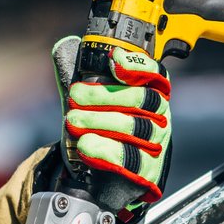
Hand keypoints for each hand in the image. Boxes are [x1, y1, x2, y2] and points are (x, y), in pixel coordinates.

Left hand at [52, 38, 171, 213]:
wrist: (100, 178)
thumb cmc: (100, 132)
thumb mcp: (88, 103)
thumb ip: (80, 76)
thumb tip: (64, 45)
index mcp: (150, 97)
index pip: (157, 76)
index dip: (140, 66)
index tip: (114, 62)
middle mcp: (159, 119)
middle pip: (143, 100)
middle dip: (105, 96)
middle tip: (75, 97)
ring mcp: (156, 146)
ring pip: (136, 128)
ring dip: (101, 121)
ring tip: (73, 121)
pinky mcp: (148, 172)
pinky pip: (132, 160)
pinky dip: (106, 151)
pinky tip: (86, 145)